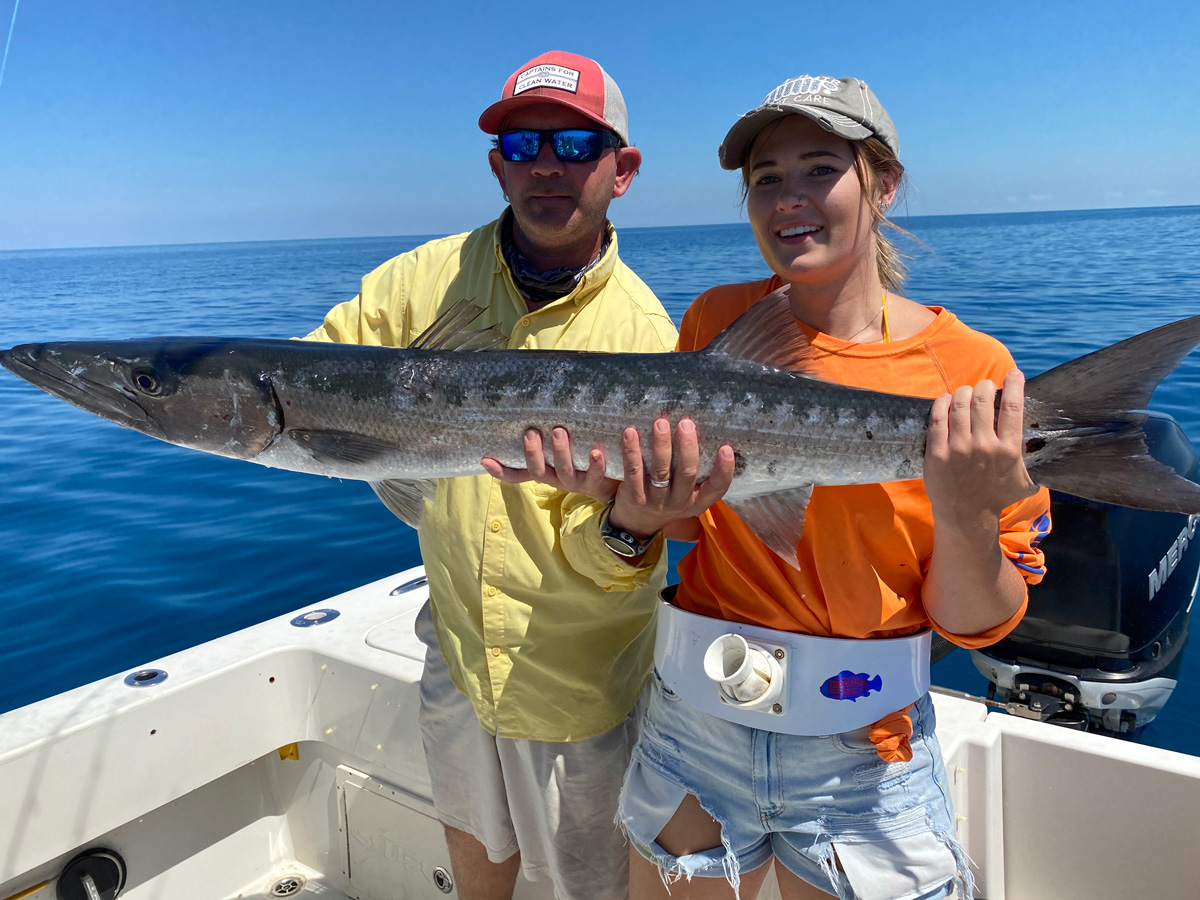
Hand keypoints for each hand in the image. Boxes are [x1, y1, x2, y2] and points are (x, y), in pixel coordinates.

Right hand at [482, 427, 618, 502]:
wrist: (618, 484)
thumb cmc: (586, 458)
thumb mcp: (566, 450)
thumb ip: (552, 435)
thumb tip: (535, 405)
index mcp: (547, 470)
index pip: (518, 473)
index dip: (502, 470)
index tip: (485, 459)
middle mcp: (558, 478)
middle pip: (538, 471)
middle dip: (532, 453)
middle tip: (531, 432)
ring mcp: (577, 481)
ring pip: (565, 472)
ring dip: (561, 452)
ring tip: (559, 432)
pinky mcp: (598, 482)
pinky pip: (596, 474)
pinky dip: (596, 462)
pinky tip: (597, 450)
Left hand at [607, 417, 735, 539]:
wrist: (637, 524)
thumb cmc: (668, 497)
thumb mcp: (687, 493)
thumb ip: (695, 471)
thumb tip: (702, 430)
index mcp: (698, 501)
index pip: (717, 489)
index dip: (724, 470)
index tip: (726, 448)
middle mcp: (679, 502)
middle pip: (687, 474)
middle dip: (687, 447)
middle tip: (686, 423)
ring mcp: (656, 501)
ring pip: (661, 471)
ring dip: (661, 445)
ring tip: (660, 423)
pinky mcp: (635, 497)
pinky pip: (633, 472)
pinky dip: (631, 451)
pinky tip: (630, 433)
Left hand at [924, 369, 1037, 532]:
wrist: (966, 515)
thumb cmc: (998, 496)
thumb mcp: (1026, 480)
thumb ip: (1036, 459)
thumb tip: (1057, 442)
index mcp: (1009, 450)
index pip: (1013, 406)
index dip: (1014, 384)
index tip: (1014, 374)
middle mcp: (984, 446)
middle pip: (983, 399)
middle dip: (984, 386)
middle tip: (984, 387)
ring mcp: (959, 449)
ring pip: (959, 404)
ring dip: (963, 392)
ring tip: (965, 392)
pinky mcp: (937, 452)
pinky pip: (938, 418)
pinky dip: (942, 403)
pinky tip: (946, 399)